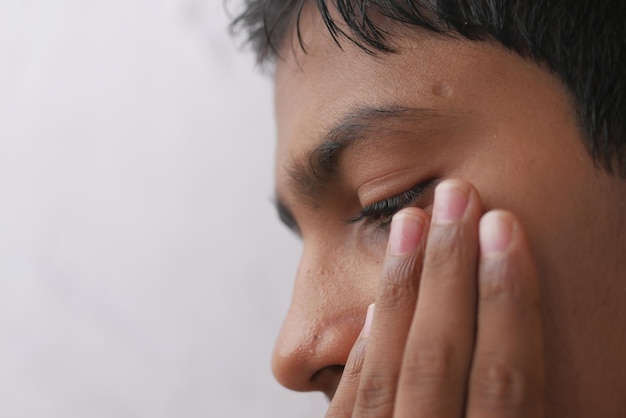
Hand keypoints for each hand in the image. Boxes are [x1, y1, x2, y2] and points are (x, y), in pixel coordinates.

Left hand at [326, 179, 543, 417]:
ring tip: (411, 224)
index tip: (503, 228)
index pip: (505, 380)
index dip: (507, 302)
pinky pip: (348, 413)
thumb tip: (518, 320)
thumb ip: (514, 397)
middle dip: (448, 273)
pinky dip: (364, 358)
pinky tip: (375, 309)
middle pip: (437, 361)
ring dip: (400, 293)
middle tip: (456, 196)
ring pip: (385, 378)